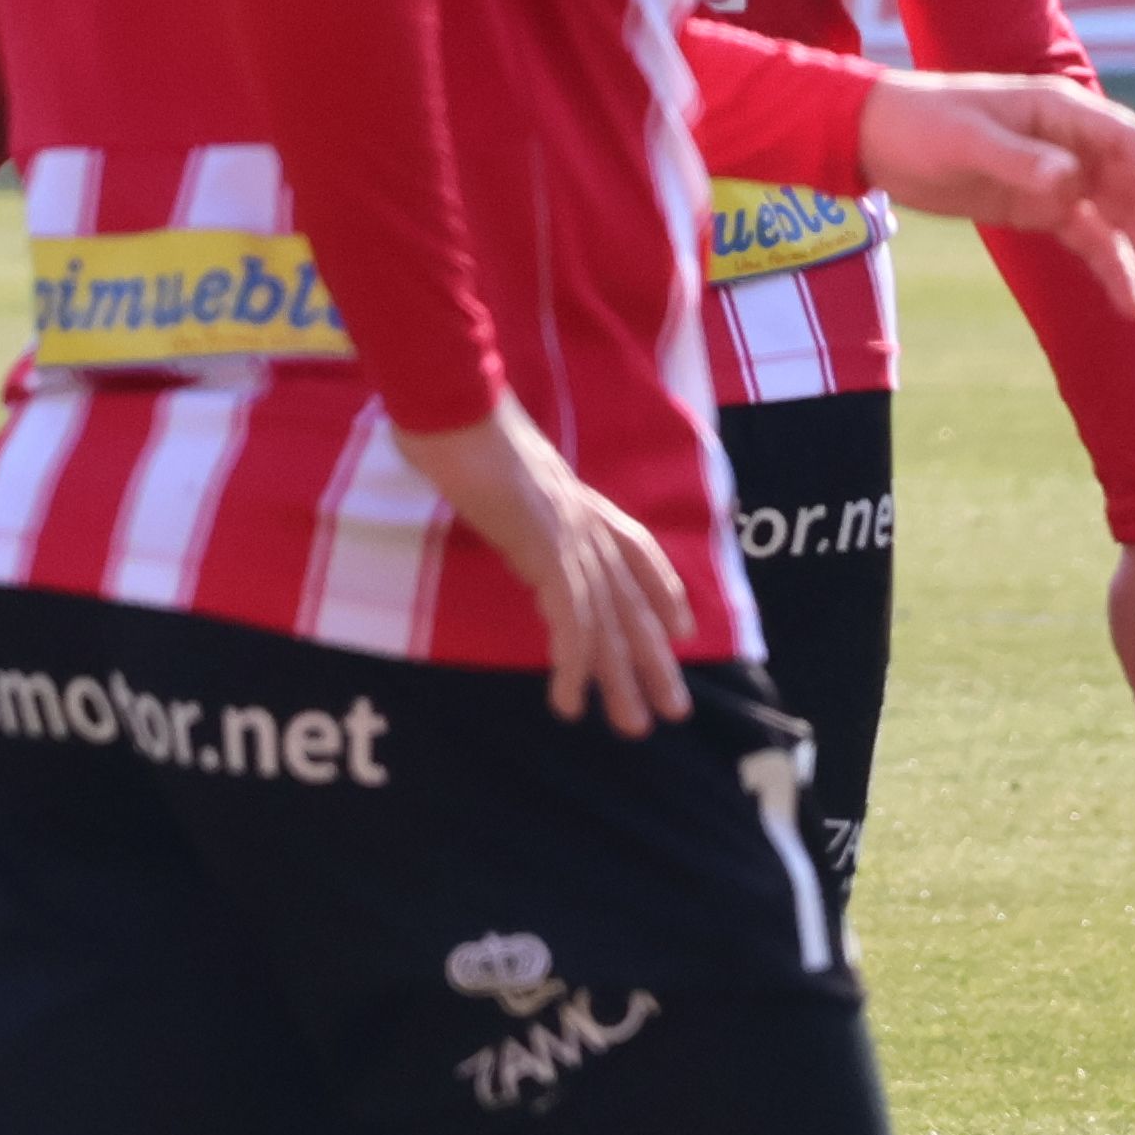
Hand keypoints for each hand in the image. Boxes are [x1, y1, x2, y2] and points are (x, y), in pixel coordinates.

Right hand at [391, 400, 693, 738]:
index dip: (663, 589)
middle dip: (654, 660)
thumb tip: (507, 504)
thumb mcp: (501, 465)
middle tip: (674, 711)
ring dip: (619, 680)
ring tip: (631, 727)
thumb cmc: (461, 427)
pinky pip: (570, 620)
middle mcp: (585, 521)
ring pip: (608, 622)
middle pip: (631, 602)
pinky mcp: (546, 551)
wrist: (454, 406)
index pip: (637, 549)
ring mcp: (570, 536)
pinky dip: (573, 665)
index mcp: (578, 499)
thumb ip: (516, 493)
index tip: (681, 628)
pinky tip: (571, 700)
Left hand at [858, 70, 1134, 321]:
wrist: (875, 139)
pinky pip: (1090, 240)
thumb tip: (1070, 181)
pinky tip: (1133, 304)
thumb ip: (1020, 160)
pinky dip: (1114, 270)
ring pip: (1119, 221)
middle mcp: (1071, 144)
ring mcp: (1060, 178)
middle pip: (1134, 189)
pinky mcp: (1043, 209)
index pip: (1128, 143)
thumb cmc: (921, 123)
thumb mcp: (967, 140)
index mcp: (1061, 110)